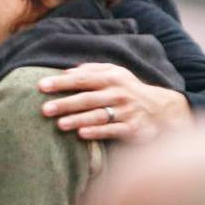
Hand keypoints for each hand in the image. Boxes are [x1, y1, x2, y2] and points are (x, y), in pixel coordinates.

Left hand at [38, 63, 192, 141]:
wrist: (162, 110)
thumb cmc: (129, 90)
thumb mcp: (115, 74)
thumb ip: (91, 70)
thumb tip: (65, 71)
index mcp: (110, 78)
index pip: (82, 79)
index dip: (61, 83)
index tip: (41, 86)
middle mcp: (118, 93)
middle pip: (87, 98)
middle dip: (65, 103)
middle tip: (44, 109)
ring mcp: (126, 111)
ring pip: (98, 115)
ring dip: (78, 119)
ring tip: (60, 124)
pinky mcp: (133, 128)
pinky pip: (112, 130)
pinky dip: (97, 132)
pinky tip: (81, 134)